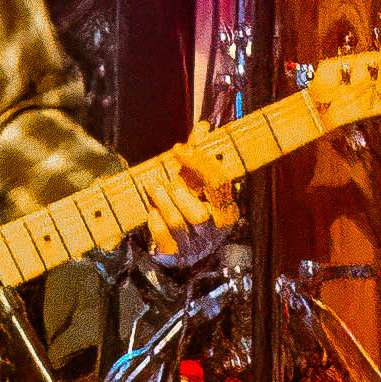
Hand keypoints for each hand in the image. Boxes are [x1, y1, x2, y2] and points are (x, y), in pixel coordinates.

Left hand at [129, 144, 237, 263]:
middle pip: (199, 212)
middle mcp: (215, 230)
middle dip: (179, 190)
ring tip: (154, 187)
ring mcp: (195, 244)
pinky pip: (163, 239)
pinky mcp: (175, 253)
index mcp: (227, 209)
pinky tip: (152, 211)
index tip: (179, 149)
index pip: (218, 183)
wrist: (186, 247)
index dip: (198, 163)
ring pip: (179, 223)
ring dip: (163, 202)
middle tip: (164, 177)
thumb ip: (200, 157)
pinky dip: (156, 223)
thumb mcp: (199, 181)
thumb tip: (203, 128)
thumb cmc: (194, 205)